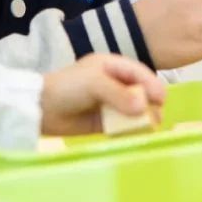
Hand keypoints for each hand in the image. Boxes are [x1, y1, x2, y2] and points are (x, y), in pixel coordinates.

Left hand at [40, 53, 164, 135]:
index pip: (138, 72)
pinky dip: (132, 130)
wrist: (40, 109)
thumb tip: (143, 108)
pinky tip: (137, 134)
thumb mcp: (94, 83)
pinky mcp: (105, 123)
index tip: (160, 98)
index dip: (151, 84)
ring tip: (149, 126)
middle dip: (150, 102)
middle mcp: (114, 83)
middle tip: (157, 114)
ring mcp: (110, 103)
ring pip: (134, 110)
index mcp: (112, 66)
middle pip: (140, 92)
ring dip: (143, 117)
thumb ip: (118, 94)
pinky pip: (124, 126)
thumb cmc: (67, 88)